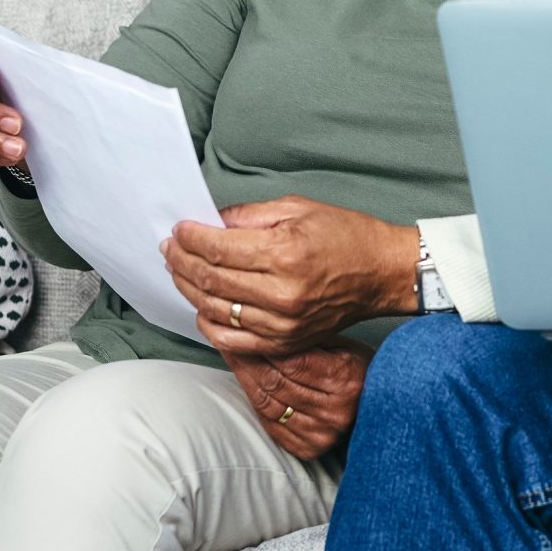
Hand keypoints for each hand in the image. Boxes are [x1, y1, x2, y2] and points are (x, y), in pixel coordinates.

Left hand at [162, 195, 417, 359]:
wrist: (381, 273)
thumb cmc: (346, 236)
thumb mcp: (298, 208)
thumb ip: (250, 216)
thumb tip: (211, 222)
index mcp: (284, 254)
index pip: (217, 248)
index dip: (189, 239)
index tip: (178, 230)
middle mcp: (281, 293)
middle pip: (209, 280)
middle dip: (181, 262)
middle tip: (170, 249)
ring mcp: (282, 323)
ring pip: (214, 311)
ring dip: (189, 290)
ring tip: (180, 272)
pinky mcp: (285, 342)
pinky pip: (233, 341)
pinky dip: (209, 325)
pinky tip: (202, 308)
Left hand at [229, 341, 367, 459]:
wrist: (380, 411)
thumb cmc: (359, 373)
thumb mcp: (344, 347)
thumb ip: (309, 341)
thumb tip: (265, 329)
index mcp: (345, 380)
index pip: (291, 361)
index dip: (261, 346)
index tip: (242, 331)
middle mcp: (334, 411)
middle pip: (275, 382)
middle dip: (247, 360)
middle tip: (229, 342)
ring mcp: (321, 433)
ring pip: (267, 403)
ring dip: (245, 379)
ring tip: (233, 360)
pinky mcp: (309, 448)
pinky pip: (270, 423)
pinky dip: (254, 402)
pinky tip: (247, 384)